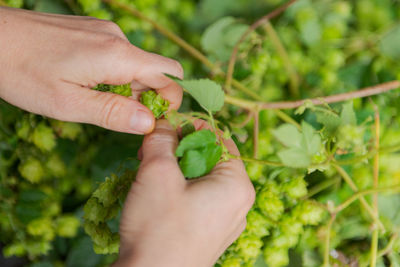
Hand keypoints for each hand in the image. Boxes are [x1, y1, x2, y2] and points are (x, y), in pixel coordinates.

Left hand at [0, 7, 182, 133]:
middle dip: (150, 97)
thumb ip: (113, 113)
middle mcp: (118, 39)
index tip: (152, 122)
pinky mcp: (94, 31)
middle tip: (123, 118)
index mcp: (118, 57)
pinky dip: (116, 75)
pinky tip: (90, 83)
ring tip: (98, 101)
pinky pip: (119, 56)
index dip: (170, 102)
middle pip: (156, 71)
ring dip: (130, 88)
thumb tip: (150, 123)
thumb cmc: (23, 72)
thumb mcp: (68, 103)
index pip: (170, 76)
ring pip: (137, 65)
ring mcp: (106, 31)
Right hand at [115, 120, 254, 266]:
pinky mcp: (210, 234)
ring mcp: (226, 222)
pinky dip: (180, 190)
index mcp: (237, 185)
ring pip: (203, 180)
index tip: (167, 126)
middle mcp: (238, 204)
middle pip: (211, 160)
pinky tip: (158, 194)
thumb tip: (162, 122)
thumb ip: (161, 140)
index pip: (220, 139)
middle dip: (180, 149)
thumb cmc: (158, 230)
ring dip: (177, 169)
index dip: (192, 127)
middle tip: (153, 150)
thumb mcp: (156, 173)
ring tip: (150, 171)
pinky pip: (199, 200)